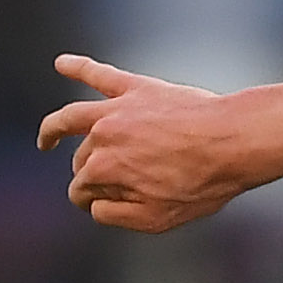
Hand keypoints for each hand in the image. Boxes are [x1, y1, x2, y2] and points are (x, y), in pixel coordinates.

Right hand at [37, 55, 264, 232]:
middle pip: (81, 158)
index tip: (110, 203)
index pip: (81, 190)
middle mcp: (101, 137)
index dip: (92, 200)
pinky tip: (62, 63)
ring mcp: (116, 110)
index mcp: (103, 171)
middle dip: (88, 173)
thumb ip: (118, 216)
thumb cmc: (203, 183)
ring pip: (71, 117)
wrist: (235, 141)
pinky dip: (78, 67)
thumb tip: (94, 207)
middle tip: (113, 182)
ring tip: (47, 138)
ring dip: (54, 128)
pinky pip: (100, 75)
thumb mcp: (159, 218)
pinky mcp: (136, 88)